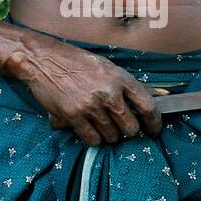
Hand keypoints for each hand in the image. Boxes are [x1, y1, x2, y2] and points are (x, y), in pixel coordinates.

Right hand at [17, 43, 163, 145]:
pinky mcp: (73, 117)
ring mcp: (90, 106)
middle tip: (123, 129)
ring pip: (112, 136)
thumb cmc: (76, 63)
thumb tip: (157, 96)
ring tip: (102, 125)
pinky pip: (92, 139)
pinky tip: (89, 129)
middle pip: (131, 127)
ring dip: (110, 136)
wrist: (43, 61)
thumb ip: (127, 85)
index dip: (154, 123)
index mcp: (120, 78)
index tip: (154, 130)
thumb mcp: (106, 67)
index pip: (148, 106)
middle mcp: (108, 93)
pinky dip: (93, 139)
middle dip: (129, 132)